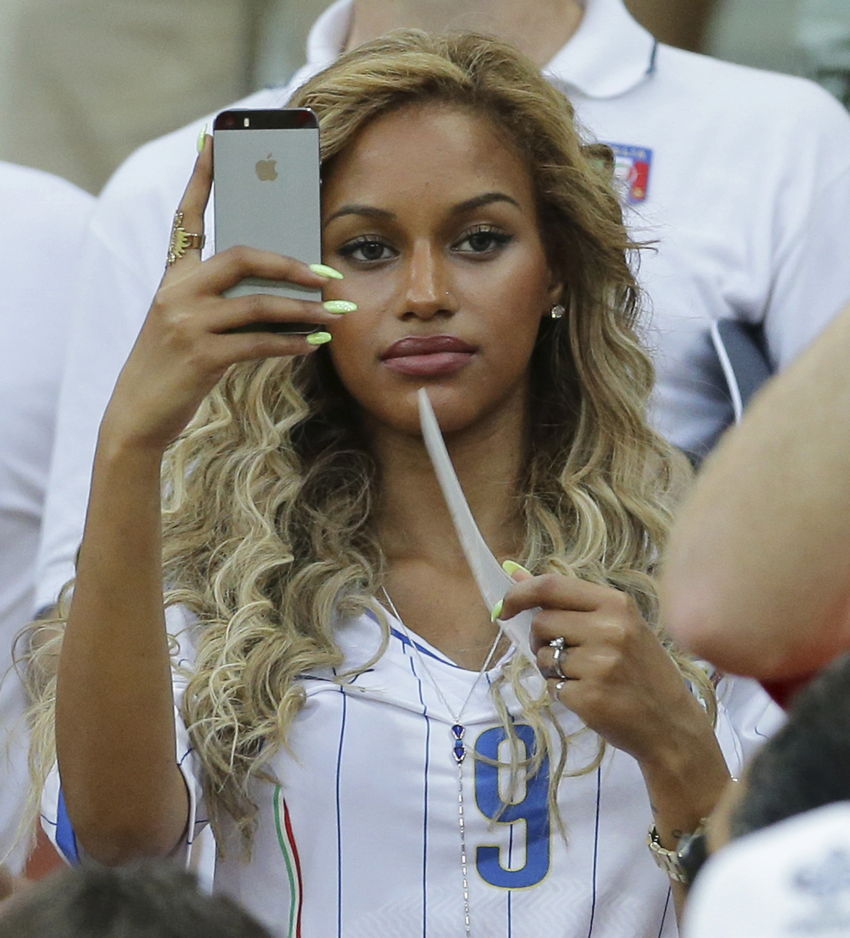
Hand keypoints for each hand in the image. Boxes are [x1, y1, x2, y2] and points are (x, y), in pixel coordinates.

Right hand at [101, 136, 349, 452]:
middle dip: (291, 263)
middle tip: (326, 274)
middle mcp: (177, 292)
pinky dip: (291, 343)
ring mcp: (187, 323)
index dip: (201, 179)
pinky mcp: (200, 356)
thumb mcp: (188, 323)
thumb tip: (283, 287)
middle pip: (242, 257)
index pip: (187, 218)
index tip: (214, 142)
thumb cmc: (173, 365)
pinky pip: (258, 343)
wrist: (138, 413)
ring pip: (258, 303)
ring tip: (333, 314)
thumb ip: (223, 299)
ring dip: (303, 309)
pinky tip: (312, 344)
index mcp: (174, 277)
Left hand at [499, 570, 710, 764]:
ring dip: (552, 668)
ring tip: (585, 677)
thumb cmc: (641, 669)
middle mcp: (610, 629)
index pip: (550, 586)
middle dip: (541, 639)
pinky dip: (562, 692)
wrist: (671, 724)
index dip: (518, 593)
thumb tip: (514, 572)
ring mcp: (600, 664)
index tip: (504, 607)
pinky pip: (551, 686)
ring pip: (543, 656)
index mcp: (616, 604)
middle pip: (541, 622)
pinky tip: (590, 696)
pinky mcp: (589, 697)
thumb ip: (567, 599)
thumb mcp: (616, 624)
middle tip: (563, 652)